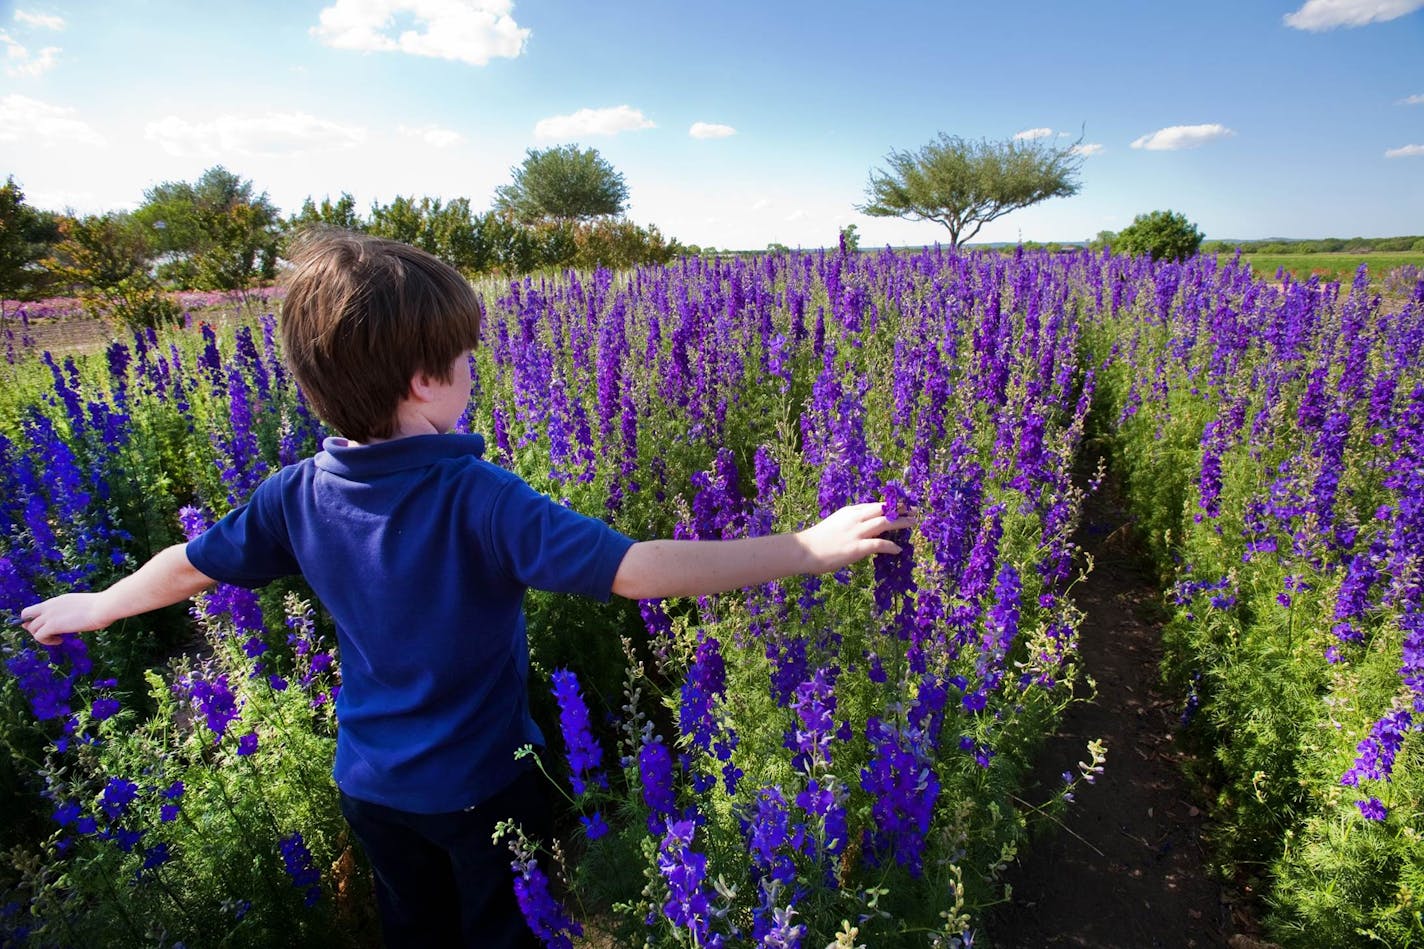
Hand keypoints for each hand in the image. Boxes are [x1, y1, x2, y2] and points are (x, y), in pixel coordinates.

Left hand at [19, 593, 111, 646]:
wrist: (103, 607)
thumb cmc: (101, 607)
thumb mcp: (83, 606)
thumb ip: (73, 611)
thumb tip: (79, 617)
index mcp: (58, 600)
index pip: (37, 608)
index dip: (38, 618)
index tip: (49, 626)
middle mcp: (49, 606)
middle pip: (25, 615)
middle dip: (31, 625)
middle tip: (46, 633)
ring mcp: (49, 615)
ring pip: (31, 628)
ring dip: (41, 635)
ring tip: (56, 638)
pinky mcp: (52, 626)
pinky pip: (38, 636)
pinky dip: (47, 641)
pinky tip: (60, 641)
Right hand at [796, 502, 915, 573]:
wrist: (805, 550)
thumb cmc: (817, 540)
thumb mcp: (835, 524)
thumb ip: (849, 523)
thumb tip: (861, 527)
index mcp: (849, 512)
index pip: (874, 505)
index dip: (889, 505)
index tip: (901, 506)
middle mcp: (855, 518)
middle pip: (883, 510)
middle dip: (900, 509)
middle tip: (913, 510)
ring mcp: (857, 532)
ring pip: (885, 523)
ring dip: (902, 522)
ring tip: (913, 523)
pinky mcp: (857, 547)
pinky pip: (880, 544)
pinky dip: (891, 546)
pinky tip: (898, 550)